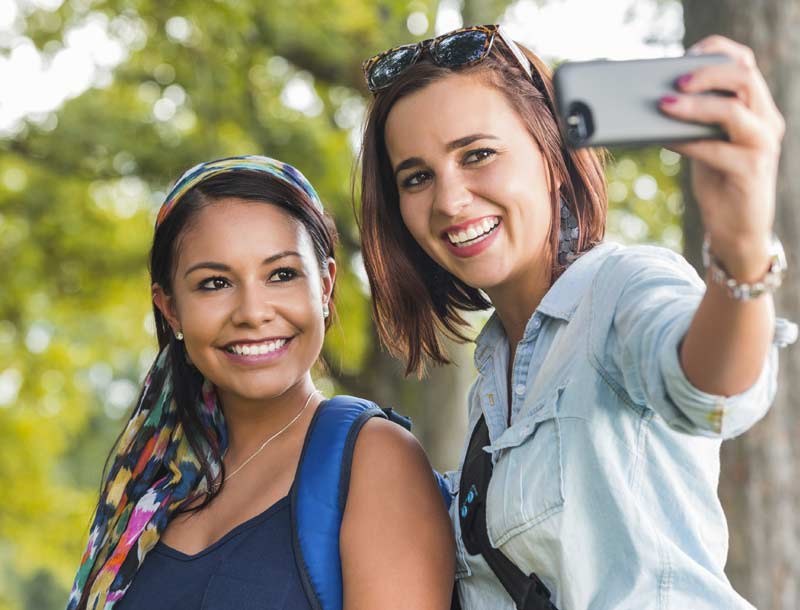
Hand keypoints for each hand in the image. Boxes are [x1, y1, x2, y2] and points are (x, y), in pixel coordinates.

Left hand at [659, 35, 784, 280]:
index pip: (746, 64)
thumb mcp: (708, 143)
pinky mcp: (751, 171)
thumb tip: (658, 99)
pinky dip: (688, 142)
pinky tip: (666, 140)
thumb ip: (697, 121)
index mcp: (758, 108)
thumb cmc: (720, 182)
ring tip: (663, 105)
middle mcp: (766, 122)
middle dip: (705, 74)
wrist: (738, 230)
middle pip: (744, 78)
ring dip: (695, 105)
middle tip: (673, 81)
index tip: (687, 53)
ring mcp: (762, 146)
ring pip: (733, 110)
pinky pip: (717, 149)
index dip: (718, 53)